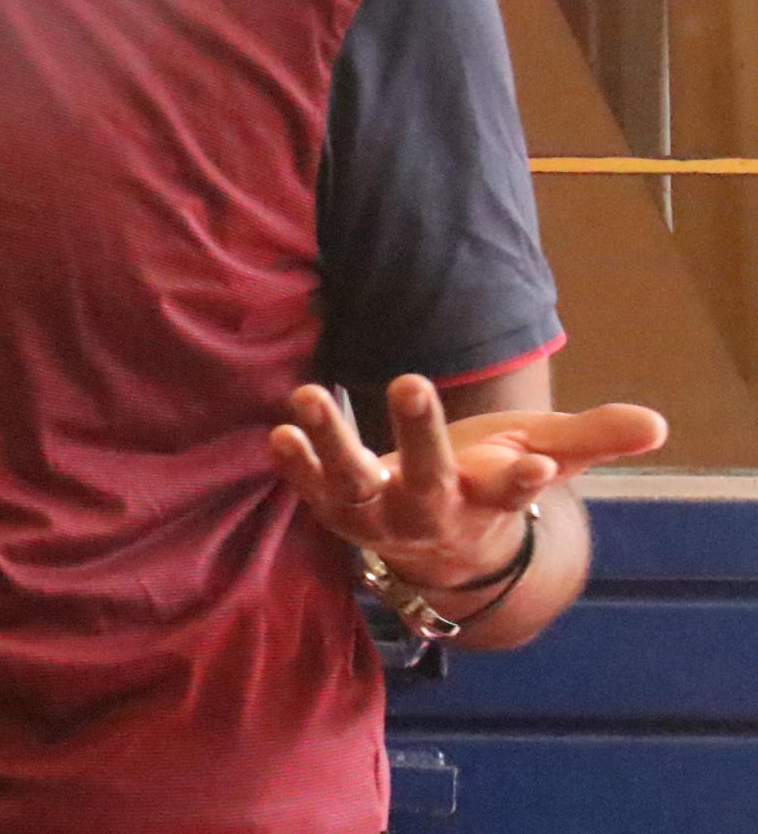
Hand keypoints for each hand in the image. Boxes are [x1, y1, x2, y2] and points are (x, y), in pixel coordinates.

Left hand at [270, 375, 667, 587]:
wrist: (443, 551)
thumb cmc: (492, 484)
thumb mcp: (545, 456)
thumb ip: (592, 439)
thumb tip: (655, 423)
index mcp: (491, 500)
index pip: (516, 491)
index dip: (524, 478)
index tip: (536, 464)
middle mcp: (435, 512)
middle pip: (428, 478)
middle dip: (420, 435)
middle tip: (412, 383)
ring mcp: (382, 516)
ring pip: (356, 484)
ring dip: (333, 443)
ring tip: (308, 395)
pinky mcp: (339, 511)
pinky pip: (313, 493)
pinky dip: (296, 468)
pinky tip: (278, 432)